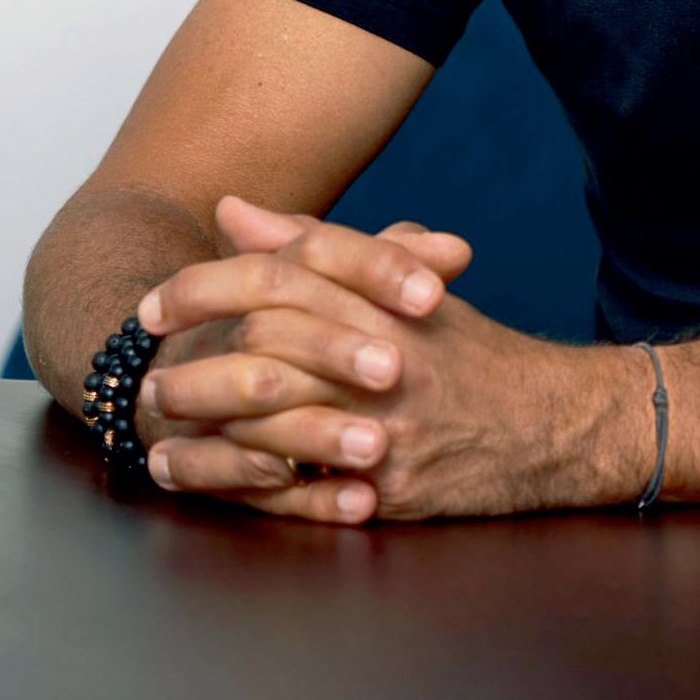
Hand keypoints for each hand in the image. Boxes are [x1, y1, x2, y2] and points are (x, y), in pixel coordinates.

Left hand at [144, 197, 600, 525]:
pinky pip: (300, 488)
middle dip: (195, 352)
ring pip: (276, 416)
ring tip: (155, 423)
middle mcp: (390, 353)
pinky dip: (238, 483)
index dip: (213, 283)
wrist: (557, 427)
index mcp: (390, 297)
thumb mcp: (407, 287)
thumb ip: (318, 246)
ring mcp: (392, 423)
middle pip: (272, 340)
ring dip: (203, 422)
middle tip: (142, 366)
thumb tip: (234, 210)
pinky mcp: (394, 488)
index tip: (156, 300)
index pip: (290, 272)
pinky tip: (196, 478)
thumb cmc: (473, 357)